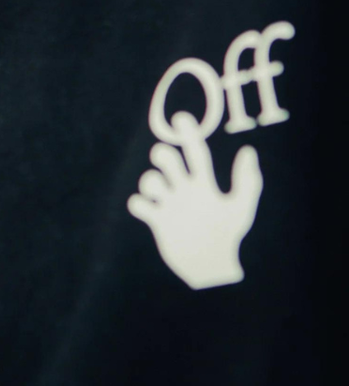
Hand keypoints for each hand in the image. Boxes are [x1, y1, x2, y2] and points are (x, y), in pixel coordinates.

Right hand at [127, 111, 263, 289]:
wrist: (212, 267)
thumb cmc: (228, 236)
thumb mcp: (240, 209)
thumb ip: (247, 182)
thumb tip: (248, 150)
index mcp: (203, 184)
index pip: (195, 152)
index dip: (188, 134)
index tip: (181, 118)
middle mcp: (183, 190)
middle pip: (167, 160)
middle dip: (163, 155)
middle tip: (167, 162)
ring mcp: (168, 204)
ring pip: (149, 180)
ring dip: (151, 181)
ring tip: (161, 193)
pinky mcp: (156, 220)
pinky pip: (137, 204)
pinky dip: (139, 203)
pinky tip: (150, 210)